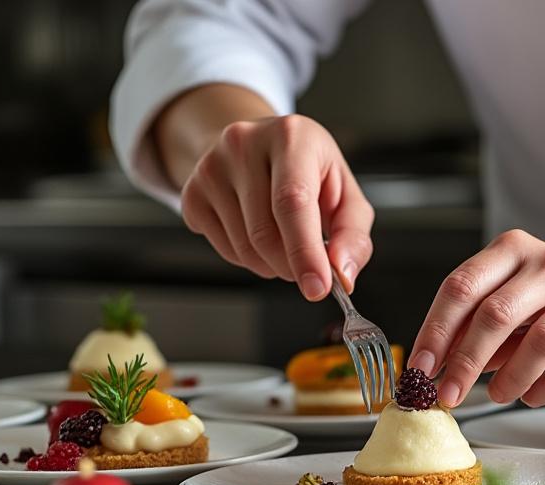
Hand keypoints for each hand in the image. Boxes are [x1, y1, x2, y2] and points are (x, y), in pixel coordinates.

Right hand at [176, 112, 372, 298]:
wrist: (258, 146)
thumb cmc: (308, 170)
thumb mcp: (344, 192)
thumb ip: (352, 234)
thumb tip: (342, 273)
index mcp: (291, 137)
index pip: (292, 202)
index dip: (305, 251)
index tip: (318, 288)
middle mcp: (244, 144)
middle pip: (265, 233)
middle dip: (292, 266)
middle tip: (308, 268)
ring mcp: (211, 167)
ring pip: (244, 248)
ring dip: (272, 266)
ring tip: (285, 243)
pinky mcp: (191, 193)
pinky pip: (224, 251)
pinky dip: (249, 260)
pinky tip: (258, 235)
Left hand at [410, 230, 544, 408]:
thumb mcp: (513, 297)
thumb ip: (476, 325)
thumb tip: (437, 365)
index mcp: (514, 250)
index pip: (463, 286)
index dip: (435, 330)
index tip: (420, 367)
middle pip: (495, 314)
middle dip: (465, 362)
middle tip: (447, 395)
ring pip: (539, 341)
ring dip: (508, 378)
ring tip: (495, 396)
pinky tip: (531, 396)